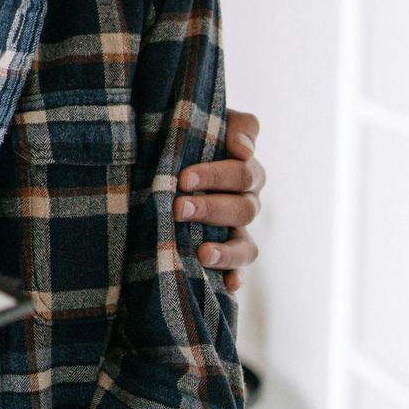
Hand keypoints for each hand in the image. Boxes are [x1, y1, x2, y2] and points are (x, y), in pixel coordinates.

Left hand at [175, 107, 264, 292]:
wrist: (162, 159)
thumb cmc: (184, 136)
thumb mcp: (201, 122)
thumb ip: (228, 124)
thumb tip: (242, 146)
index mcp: (244, 170)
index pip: (245, 173)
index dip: (219, 175)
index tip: (185, 177)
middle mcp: (245, 201)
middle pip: (244, 208)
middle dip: (211, 208)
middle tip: (178, 206)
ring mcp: (236, 230)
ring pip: (246, 244)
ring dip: (226, 250)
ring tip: (202, 253)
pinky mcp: (224, 253)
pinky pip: (238, 270)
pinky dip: (235, 277)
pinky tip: (229, 286)